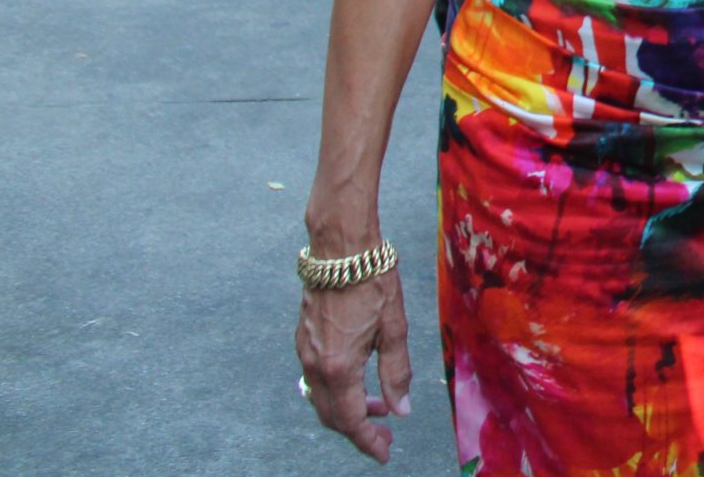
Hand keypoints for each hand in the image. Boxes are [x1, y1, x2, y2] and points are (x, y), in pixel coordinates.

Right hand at [295, 269, 413, 461]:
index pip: (350, 420)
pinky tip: (358, 381)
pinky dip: (336, 390)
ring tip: (378, 407)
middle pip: (331, 415)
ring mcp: (304, 352)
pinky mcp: (302, 339)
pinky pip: (316, 379)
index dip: (368, 441)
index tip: (385, 453)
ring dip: (347, 409)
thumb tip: (400, 410)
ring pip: (321, 398)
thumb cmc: (373, 282)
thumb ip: (396, 372)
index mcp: (339, 367)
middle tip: (386, 435)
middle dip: (358, 430)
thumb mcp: (395, 328)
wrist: (341, 249)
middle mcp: (315, 365)